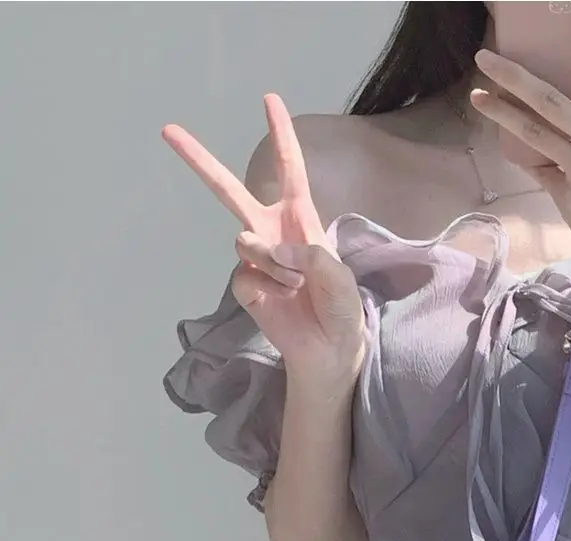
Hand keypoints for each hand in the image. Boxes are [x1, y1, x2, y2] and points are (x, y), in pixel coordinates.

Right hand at [162, 95, 365, 386]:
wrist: (328, 350)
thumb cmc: (341, 311)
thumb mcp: (340, 278)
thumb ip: (313, 257)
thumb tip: (274, 250)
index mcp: (300, 219)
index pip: (290, 169)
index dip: (281, 135)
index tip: (269, 99)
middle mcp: (271, 231)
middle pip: (228, 189)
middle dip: (198, 160)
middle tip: (167, 129)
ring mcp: (255, 257)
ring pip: (246, 242)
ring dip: (274, 263)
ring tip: (297, 286)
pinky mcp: (245, 285)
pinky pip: (246, 275)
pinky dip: (268, 287)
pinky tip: (284, 300)